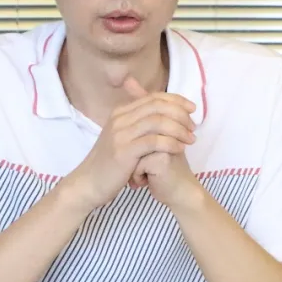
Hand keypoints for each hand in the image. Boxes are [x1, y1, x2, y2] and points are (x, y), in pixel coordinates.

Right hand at [65, 77, 195, 208]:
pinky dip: (170, 143)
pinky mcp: (124, 151)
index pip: (153, 97)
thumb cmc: (110, 164)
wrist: (88, 184)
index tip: (192, 109)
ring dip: (179, 129)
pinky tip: (180, 149)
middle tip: (193, 126)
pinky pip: (153, 141)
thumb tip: (159, 114)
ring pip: (157, 121)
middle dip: (180, 113)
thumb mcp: (122, 138)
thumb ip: (139, 124)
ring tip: (190, 139)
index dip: (176, 100)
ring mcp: (120, 134)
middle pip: (157, 106)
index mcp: (120, 112)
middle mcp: (119, 119)